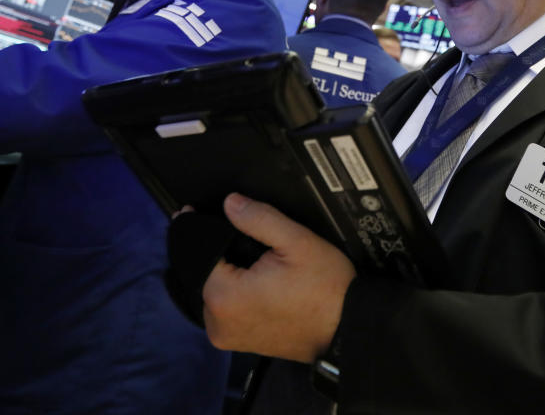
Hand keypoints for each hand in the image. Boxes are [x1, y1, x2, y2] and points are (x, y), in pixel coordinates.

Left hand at [202, 193, 356, 362]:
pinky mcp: (239, 342)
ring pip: (214, 290)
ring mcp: (227, 336)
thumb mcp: (296, 242)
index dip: (202, 229)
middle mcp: (217, 322)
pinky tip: (259, 280)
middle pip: (205, 273)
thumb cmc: (327, 288)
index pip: (198, 254)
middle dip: (220, 252)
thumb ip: (259, 218)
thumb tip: (229, 203)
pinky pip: (226, 307)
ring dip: (227, 272)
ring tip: (258, 261)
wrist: (348, 329)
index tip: (196, 210)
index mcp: (224, 297)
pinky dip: (236, 290)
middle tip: (248, 239)